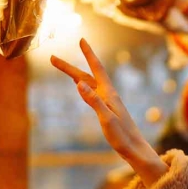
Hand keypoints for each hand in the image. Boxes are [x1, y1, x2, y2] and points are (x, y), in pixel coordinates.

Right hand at [50, 38, 167, 185]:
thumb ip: (93, 101)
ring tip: (63, 67)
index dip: (89, 54)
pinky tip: (81, 85)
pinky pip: (92, 92)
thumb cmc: (122, 136)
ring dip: (75, 74)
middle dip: (69, 66)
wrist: (135, 149)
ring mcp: (108, 102)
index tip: (81, 39)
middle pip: (86, 76)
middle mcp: (109, 95)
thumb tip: (78, 83)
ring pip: (88, 84)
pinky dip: (83, 85)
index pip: (96, 69)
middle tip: (52, 58)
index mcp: (109, 94)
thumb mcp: (106, 118)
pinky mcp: (107, 110)